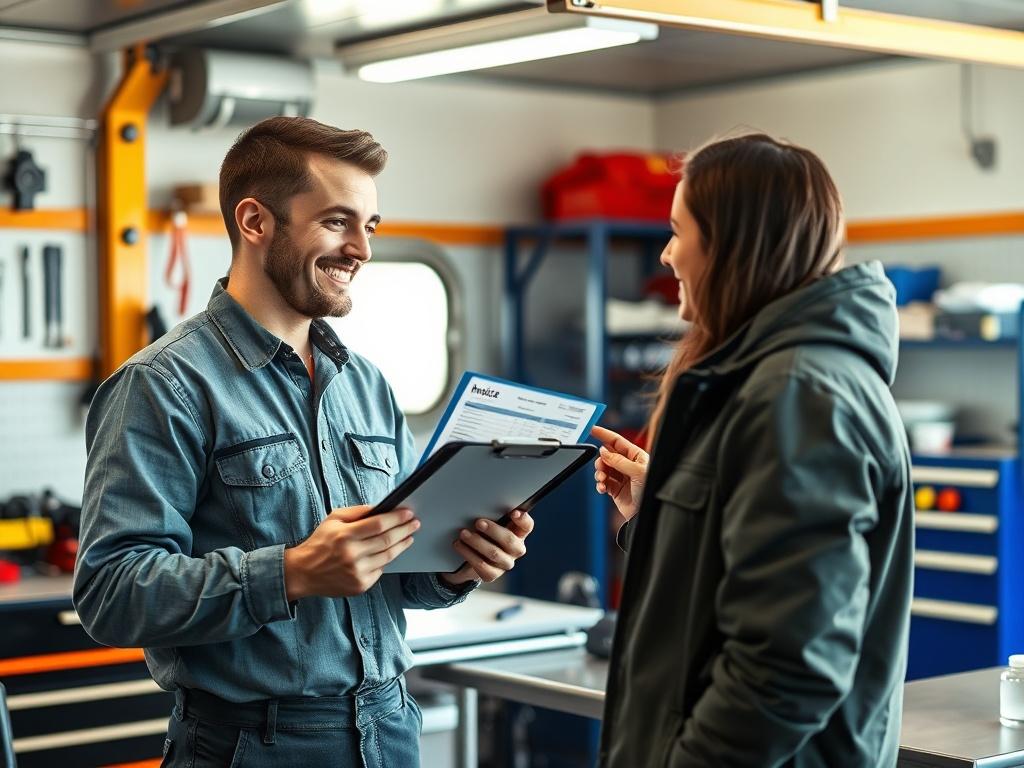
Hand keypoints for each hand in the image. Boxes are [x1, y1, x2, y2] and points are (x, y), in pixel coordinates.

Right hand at [284, 505, 418, 599]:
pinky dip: (387, 560)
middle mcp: (352, 555)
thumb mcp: (333, 519)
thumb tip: (381, 508)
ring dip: (402, 545)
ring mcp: (357, 572)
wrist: (303, 572)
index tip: (408, 513)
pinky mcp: (360, 585)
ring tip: (409, 537)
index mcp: (345, 535)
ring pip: (388, 556)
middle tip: (415, 524)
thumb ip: (358, 512)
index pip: (378, 524)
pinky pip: (380, 570)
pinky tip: (391, 552)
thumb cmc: (320, 542)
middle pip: (387, 540)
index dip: (396, 518)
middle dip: (404, 530)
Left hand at [441, 510, 533, 585]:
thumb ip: (492, 516)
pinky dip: (469, 554)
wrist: (467, 557)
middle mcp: (515, 550)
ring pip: (494, 553)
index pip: (526, 526)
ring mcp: (505, 563)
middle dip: (493, 530)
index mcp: (518, 533)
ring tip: (463, 533)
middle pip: (510, 540)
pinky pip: (482, 566)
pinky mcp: (492, 574)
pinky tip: (459, 546)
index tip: (514, 513)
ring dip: (477, 542)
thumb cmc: (481, 534)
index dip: (522, 519)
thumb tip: (481, 505)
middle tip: (478, 522)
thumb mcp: (488, 523)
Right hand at [591, 425, 648, 521]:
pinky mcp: (615, 490)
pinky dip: (600, 484)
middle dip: (601, 460)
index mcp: (636, 456)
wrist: (646, 514)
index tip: (593, 429)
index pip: (617, 441)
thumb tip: (604, 451)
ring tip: (602, 480)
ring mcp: (621, 477)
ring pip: (603, 469)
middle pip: (607, 455)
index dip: (605, 434)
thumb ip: (619, 461)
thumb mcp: (637, 472)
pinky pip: (602, 482)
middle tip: (602, 467)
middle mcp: (628, 465)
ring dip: (600, 473)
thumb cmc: (650, 492)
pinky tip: (602, 488)